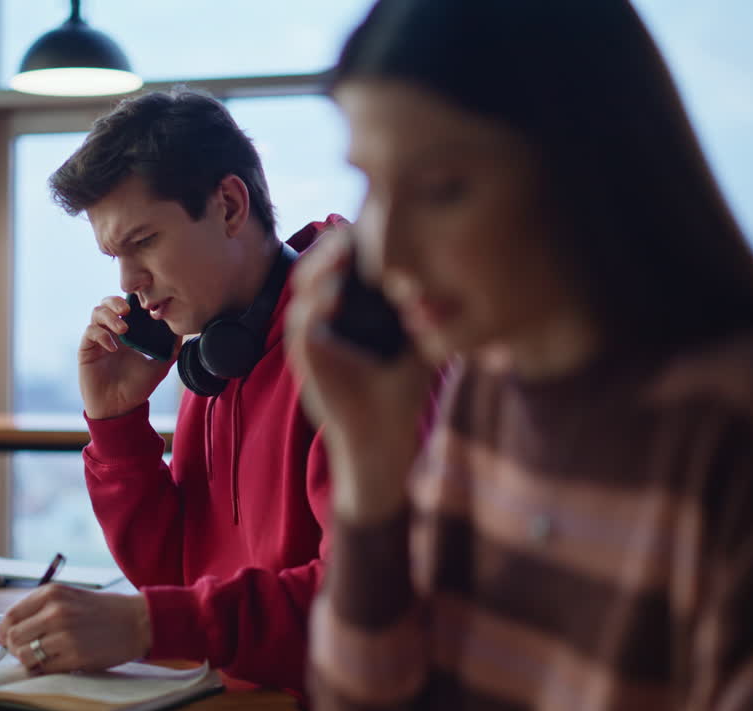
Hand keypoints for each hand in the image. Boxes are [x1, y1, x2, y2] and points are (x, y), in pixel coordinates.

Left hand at [0, 584, 151, 672]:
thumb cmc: (101, 611)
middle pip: (13, 637)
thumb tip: (10, 631)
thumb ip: (40, 609)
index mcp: (52, 593)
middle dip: (15, 649)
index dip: (3, 632)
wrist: (136, 621)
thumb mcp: (69, 597)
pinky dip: (44, 669)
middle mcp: (55, 612)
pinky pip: (44, 669)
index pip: (10, 616)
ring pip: (25, 655)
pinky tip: (56, 663)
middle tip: (26, 652)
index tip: (6, 640)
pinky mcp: (75, 656)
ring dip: (29, 661)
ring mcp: (64, 635)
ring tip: (41, 658)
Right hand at [79, 295, 180, 418]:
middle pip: (107, 303)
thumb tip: (181, 329)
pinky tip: (113, 347)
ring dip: (109, 316)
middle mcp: (111, 333)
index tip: (144, 303)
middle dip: (116, 301)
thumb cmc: (138, 388)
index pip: (126, 306)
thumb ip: (171, 349)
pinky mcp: (86, 350)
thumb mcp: (160, 366)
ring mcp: (98, 340)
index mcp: (128, 333)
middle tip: (128, 310)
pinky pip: (90, 332)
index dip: (132, 299)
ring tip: (123, 329)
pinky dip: (102, 335)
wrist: (119, 409)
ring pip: (96, 313)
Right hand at [284, 230, 436, 519]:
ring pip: (302, 286)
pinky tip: (337, 296)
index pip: (334, 261)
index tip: (373, 226)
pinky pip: (302, 323)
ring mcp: (309, 339)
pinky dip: (316, 305)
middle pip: (313, 265)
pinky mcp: (306, 359)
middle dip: (332, 244)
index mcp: (341, 313)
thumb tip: (451, 275)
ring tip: (345, 252)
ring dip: (320, 266)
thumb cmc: (399, 395)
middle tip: (355, 230)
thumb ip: (423, 310)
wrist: (382, 441)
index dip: (347, 239)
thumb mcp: (417, 342)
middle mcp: (320, 321)